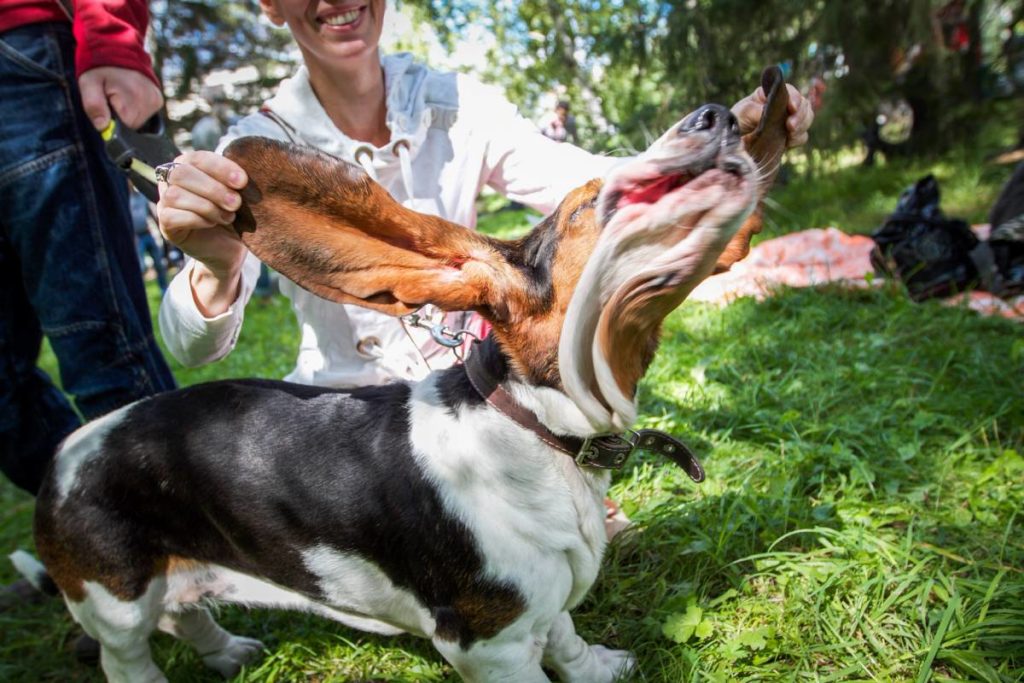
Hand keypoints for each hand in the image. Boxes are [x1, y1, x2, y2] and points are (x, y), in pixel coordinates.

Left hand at [78, 66, 162, 130]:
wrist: (117, 47)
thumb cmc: (100, 67)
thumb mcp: (88, 84)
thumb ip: (94, 106)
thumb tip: (102, 128)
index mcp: (132, 100)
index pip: (124, 129)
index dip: (113, 122)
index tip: (106, 107)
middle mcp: (148, 101)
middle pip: (133, 125)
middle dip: (120, 116)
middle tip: (111, 97)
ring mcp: (156, 100)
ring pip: (140, 120)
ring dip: (128, 112)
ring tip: (120, 94)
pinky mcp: (158, 99)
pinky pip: (146, 113)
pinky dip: (137, 108)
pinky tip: (130, 94)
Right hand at [157, 152, 248, 314]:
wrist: (230, 249)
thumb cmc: (234, 216)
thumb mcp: (237, 195)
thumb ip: (233, 180)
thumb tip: (241, 174)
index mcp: (190, 166)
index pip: (197, 157)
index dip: (219, 167)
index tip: (242, 181)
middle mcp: (171, 181)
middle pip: (181, 173)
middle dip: (213, 188)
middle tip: (236, 204)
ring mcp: (165, 202)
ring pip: (175, 195)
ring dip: (207, 206)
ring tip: (228, 217)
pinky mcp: (165, 224)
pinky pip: (172, 216)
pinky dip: (197, 219)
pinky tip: (212, 224)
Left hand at [731, 83, 813, 147]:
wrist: (731, 143)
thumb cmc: (735, 122)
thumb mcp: (741, 114)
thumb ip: (755, 111)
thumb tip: (767, 112)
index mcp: (771, 95)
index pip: (790, 92)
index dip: (795, 98)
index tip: (792, 107)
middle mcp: (782, 106)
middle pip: (803, 105)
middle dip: (801, 115)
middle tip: (790, 126)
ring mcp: (787, 121)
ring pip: (806, 119)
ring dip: (802, 125)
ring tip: (790, 133)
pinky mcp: (788, 137)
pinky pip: (802, 136)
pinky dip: (798, 138)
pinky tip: (789, 142)